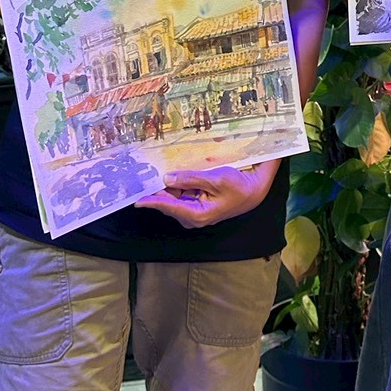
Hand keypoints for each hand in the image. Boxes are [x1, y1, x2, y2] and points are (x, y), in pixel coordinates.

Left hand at [135, 163, 277, 227]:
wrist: (255, 190)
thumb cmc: (238, 186)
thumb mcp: (215, 178)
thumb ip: (190, 179)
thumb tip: (167, 178)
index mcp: (197, 215)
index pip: (169, 207)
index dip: (152, 201)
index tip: (136, 199)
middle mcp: (193, 217)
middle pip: (168, 203)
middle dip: (156, 191)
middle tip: (141, 178)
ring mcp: (195, 212)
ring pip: (174, 199)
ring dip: (166, 187)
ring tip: (152, 173)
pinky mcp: (197, 205)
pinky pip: (181, 196)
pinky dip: (175, 186)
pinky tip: (170, 175)